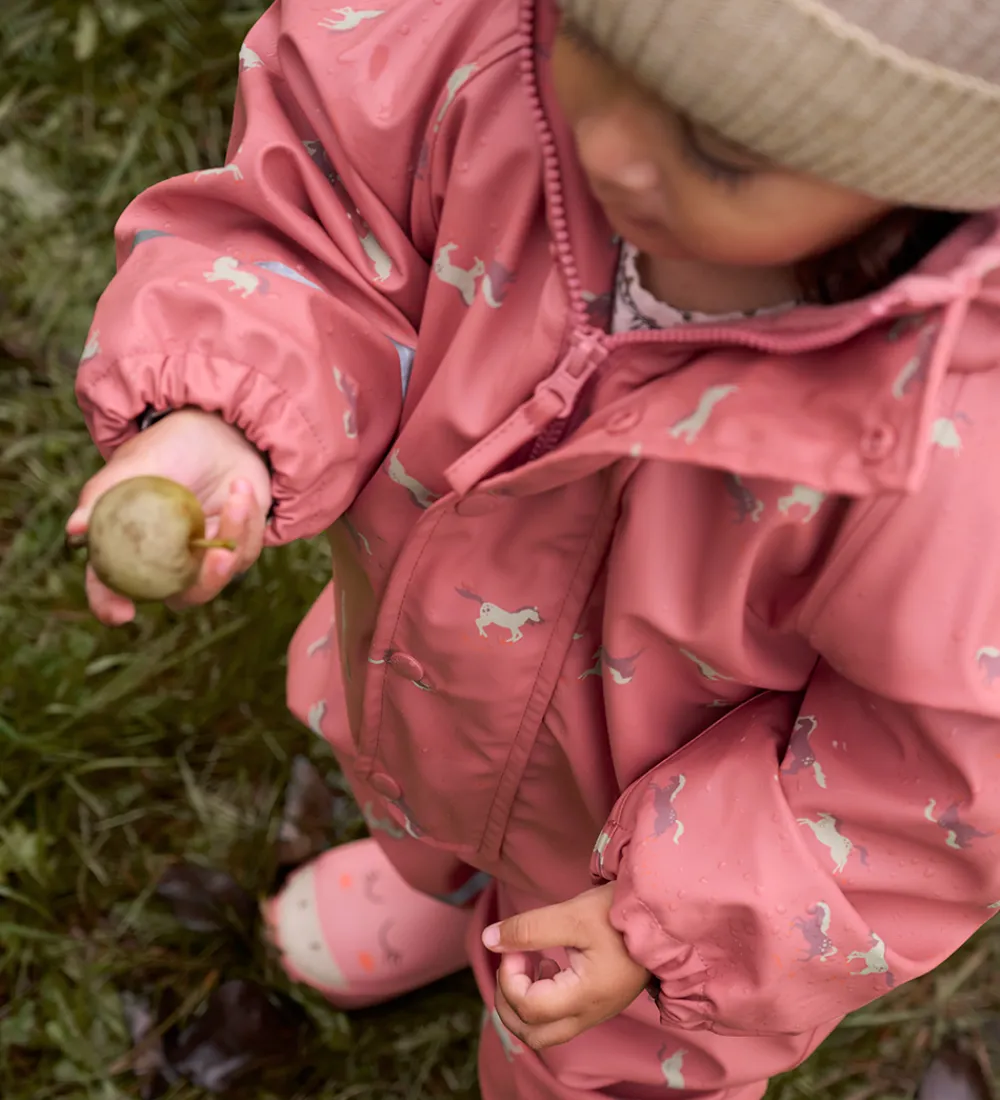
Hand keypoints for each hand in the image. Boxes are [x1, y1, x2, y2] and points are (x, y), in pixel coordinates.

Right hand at [67, 409, 271, 624]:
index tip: (121, 615)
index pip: (111, 585)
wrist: (215, 430)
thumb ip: (105, 496)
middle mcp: (166, 559)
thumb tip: (75, 531)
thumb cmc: (168, 447)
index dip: (110, 605)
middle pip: (182, 596)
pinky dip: (248, 520)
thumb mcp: (136, 464)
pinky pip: (246, 549)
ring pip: (222, 573)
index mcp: (130, 545)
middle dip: (205, 581)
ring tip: (237, 492)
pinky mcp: (237, 546)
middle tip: (217, 555)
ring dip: (233, 534)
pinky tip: (241, 488)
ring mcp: (203, 556)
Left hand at [482, 883, 649, 1049]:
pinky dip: (539, 998)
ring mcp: (592, 1012)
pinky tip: (548, 964)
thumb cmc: (619, 915)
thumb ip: (529, 929)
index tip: (516, 944)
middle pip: (532, 1034)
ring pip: (543, 1031)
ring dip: (523, 1002)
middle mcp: (588, 1014)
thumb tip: (489, 939)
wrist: (660, 918)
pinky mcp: (594, 1003)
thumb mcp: (572, 915)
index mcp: (584, 997)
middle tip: (512, 961)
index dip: (510, 976)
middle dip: (508, 1001)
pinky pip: (557, 1018)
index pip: (529, 1007)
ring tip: (529, 962)